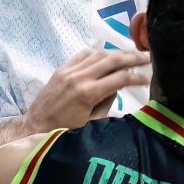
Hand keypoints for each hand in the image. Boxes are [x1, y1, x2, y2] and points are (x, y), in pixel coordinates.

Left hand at [24, 44, 151, 131]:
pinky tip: (107, 54)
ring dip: (117, 52)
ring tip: (131, 54)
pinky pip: (82, 54)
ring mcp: (69, 70)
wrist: (35, 127)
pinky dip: (97, 52)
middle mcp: (79, 77)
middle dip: (132, 57)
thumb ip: (107, 104)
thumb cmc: (64, 132)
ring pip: (98, 54)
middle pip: (111, 60)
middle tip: (147, 56)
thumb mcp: (91, 124)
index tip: (148, 78)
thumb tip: (118, 87)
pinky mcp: (61, 69)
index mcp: (88, 93)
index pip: (120, 78)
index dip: (137, 77)